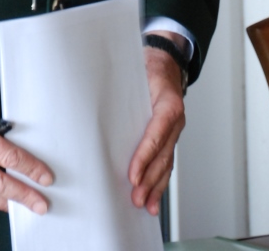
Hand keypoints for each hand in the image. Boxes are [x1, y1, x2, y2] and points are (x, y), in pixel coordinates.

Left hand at [128, 38, 185, 214]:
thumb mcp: (138, 70)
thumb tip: (93, 93)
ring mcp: (174, 132)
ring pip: (166, 163)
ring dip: (155, 186)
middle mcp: (175, 120)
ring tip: (144, 204)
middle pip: (163, 154)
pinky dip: (160, 182)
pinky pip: (166, 163)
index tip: (133, 174)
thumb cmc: (149, 67)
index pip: (157, 132)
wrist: (165, 64)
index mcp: (168, 103)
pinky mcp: (168, 139)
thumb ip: (122, 84)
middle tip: (135, 196)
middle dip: (149, 178)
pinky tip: (153, 200)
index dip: (145, 155)